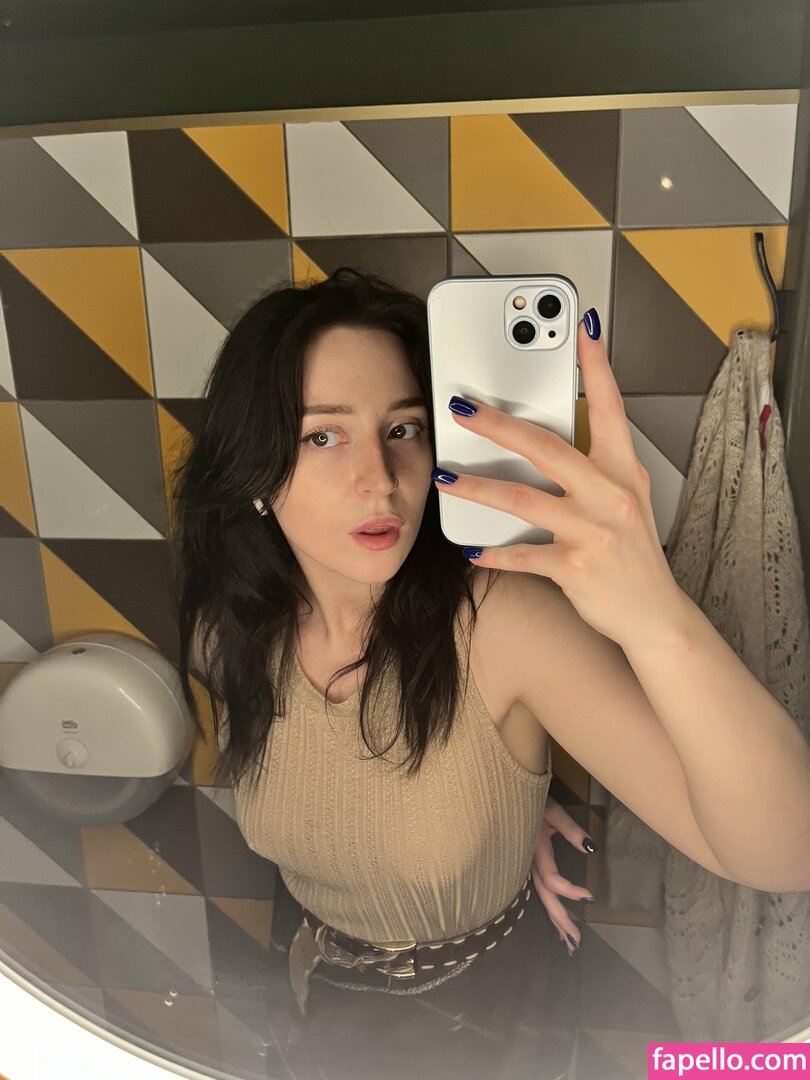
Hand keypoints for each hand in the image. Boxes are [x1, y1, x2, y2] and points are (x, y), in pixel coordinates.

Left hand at [433, 314, 685, 650]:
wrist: (654, 614)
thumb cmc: (633, 554)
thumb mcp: (628, 500)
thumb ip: (597, 467)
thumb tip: (552, 438)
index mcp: (623, 471)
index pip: (611, 407)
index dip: (597, 366)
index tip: (583, 329)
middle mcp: (610, 495)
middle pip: (547, 447)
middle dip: (499, 423)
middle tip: (463, 407)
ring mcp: (593, 531)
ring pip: (523, 499)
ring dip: (477, 486)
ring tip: (445, 476)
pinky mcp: (575, 568)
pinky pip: (523, 554)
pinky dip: (493, 552)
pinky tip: (471, 548)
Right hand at [531, 796, 595, 955]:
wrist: (505, 794)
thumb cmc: (530, 800)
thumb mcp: (552, 810)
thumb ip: (570, 829)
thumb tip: (590, 849)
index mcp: (536, 851)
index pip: (552, 879)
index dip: (569, 890)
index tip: (591, 896)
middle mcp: (529, 862)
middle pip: (545, 896)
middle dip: (560, 919)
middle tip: (576, 942)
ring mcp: (527, 864)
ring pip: (540, 896)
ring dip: (554, 918)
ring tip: (567, 941)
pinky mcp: (528, 862)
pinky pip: (538, 888)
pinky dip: (548, 905)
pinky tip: (553, 917)